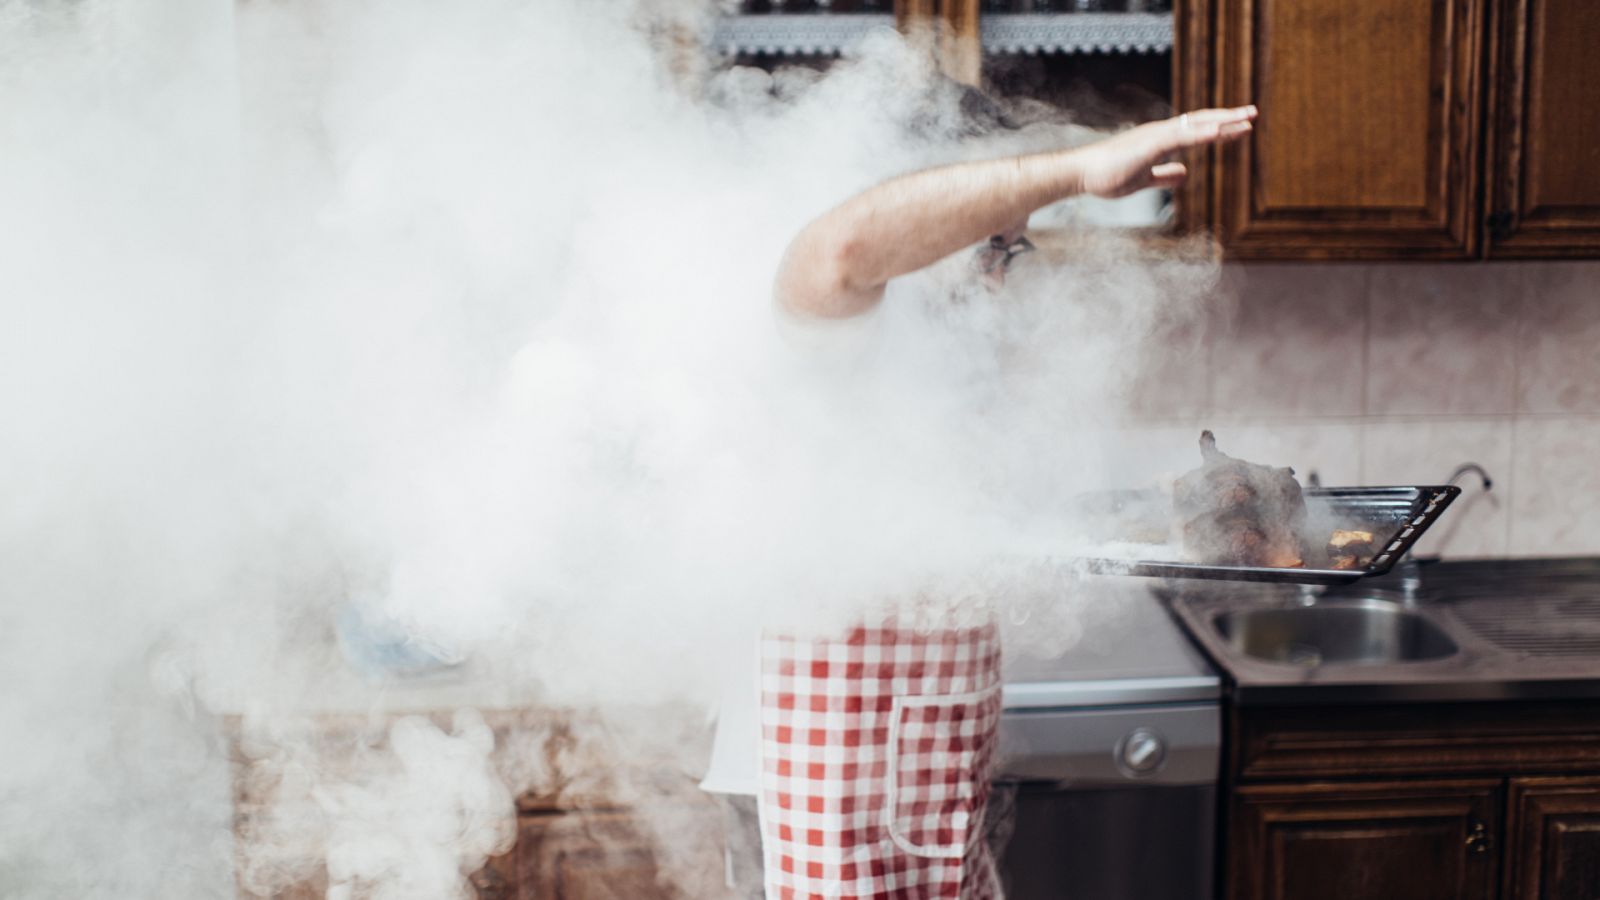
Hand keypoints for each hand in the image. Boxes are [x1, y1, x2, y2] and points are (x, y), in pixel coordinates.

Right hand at [1077, 106, 1256, 198]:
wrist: (1082, 174)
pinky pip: (1181, 137)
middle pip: (1201, 121)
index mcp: (1160, 140)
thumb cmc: (1107, 176)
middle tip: (1253, 113)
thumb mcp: (1144, 179)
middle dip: (1229, 118)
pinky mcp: (1150, 144)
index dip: (1219, 127)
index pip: (1196, 130)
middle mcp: (1161, 132)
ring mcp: (1156, 136)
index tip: (1241, 126)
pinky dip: (1202, 133)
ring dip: (1222, 122)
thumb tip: (1185, 174)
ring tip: (1246, 119)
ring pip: (1196, 125)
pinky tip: (1219, 132)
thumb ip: (1164, 176)